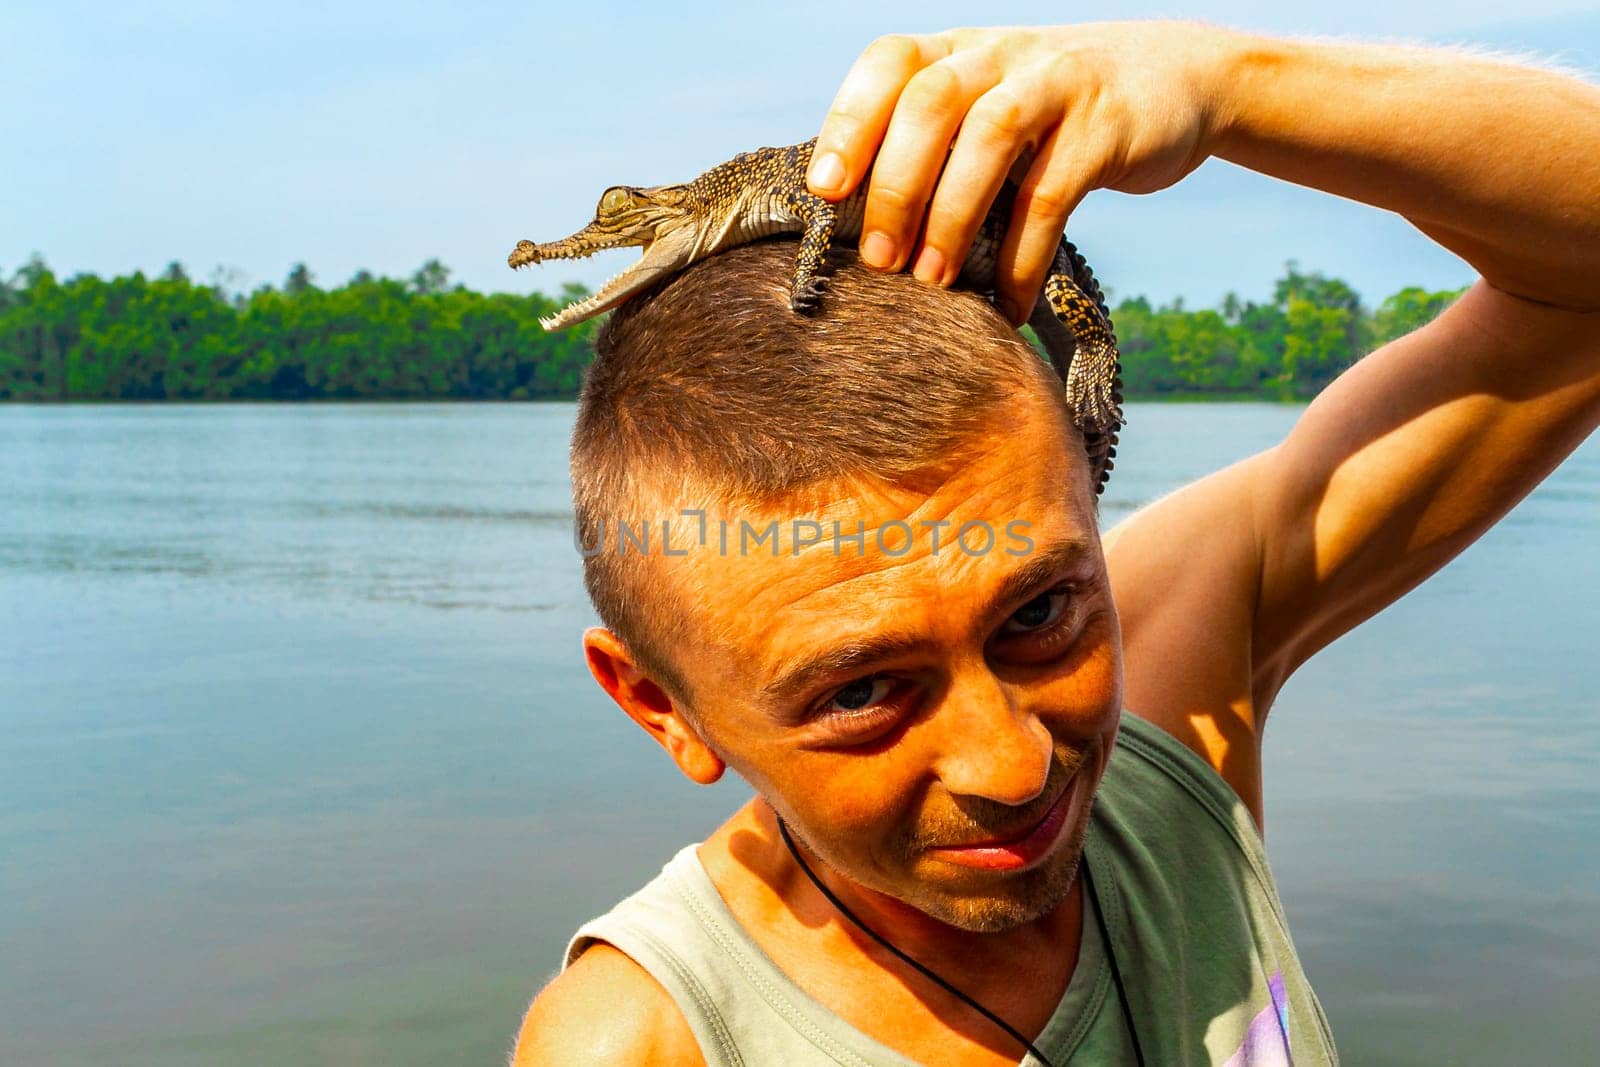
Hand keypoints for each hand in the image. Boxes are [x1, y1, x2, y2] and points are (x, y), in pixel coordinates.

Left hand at [807, 22, 1239, 323]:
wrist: (1183, 78)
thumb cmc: (1058, 115)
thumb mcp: (994, 103)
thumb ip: (936, 143)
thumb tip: (857, 229)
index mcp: (960, 50)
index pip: (890, 63)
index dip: (849, 121)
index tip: (824, 190)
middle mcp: (1002, 54)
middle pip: (931, 102)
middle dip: (895, 185)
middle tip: (878, 260)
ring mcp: (1058, 82)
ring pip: (991, 136)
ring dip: (952, 216)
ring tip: (933, 282)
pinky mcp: (1107, 126)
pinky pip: (1054, 194)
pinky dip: (1024, 257)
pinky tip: (1008, 304)